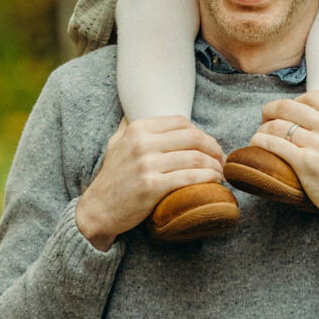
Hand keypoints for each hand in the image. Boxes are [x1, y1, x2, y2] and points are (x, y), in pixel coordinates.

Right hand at [75, 117, 225, 250]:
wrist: (97, 210)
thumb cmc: (112, 177)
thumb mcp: (116, 144)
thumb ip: (129, 125)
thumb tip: (139, 108)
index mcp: (137, 128)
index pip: (181, 122)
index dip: (202, 132)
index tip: (210, 145)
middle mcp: (142, 143)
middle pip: (192, 138)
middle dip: (214, 148)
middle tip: (222, 159)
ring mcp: (146, 164)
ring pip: (194, 158)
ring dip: (215, 166)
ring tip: (221, 172)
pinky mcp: (151, 187)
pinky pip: (189, 178)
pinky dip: (207, 179)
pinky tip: (214, 182)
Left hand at [249, 92, 318, 231]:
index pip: (310, 97)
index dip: (294, 102)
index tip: (287, 112)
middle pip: (288, 107)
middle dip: (270, 111)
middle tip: (264, 119)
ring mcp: (317, 143)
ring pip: (277, 125)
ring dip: (262, 128)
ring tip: (260, 135)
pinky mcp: (305, 163)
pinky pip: (274, 144)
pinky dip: (260, 141)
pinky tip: (256, 144)